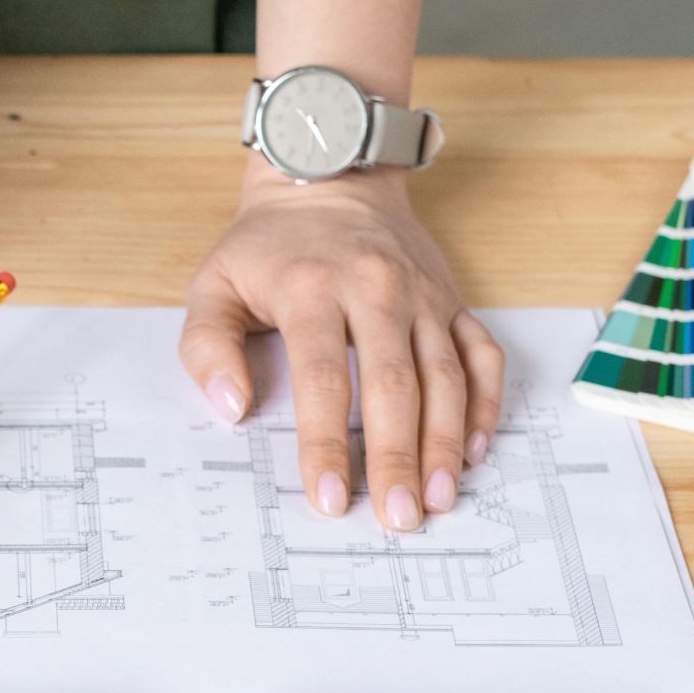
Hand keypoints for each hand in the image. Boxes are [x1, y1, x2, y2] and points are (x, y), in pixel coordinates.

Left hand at [179, 167, 503, 530]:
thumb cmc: (267, 246)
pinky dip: (485, 404)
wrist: (331, 174)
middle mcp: (376, 290)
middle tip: (398, 518)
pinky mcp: (452, 299)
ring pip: (446, 376)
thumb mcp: (213, 284)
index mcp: (311, 289)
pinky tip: (474, 450)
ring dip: (446, 443)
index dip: (328, 443)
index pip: (323, 380)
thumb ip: (207, 347)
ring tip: (438, 498)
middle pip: (394, 386)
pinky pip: (482, 354)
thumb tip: (231, 409)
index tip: (330, 497)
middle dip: (398, 459)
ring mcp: (422, 295)